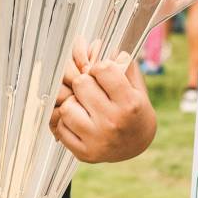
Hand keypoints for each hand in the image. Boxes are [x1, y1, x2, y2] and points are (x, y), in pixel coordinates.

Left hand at [51, 36, 155, 163]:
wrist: (137, 145)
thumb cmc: (135, 110)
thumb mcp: (136, 86)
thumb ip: (122, 64)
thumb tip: (97, 44)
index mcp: (129, 103)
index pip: (102, 68)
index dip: (100, 67)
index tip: (103, 74)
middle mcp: (113, 122)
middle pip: (81, 83)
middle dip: (85, 82)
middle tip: (92, 90)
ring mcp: (97, 140)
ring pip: (66, 107)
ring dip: (73, 103)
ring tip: (84, 106)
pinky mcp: (84, 153)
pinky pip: (60, 126)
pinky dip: (66, 121)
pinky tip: (79, 120)